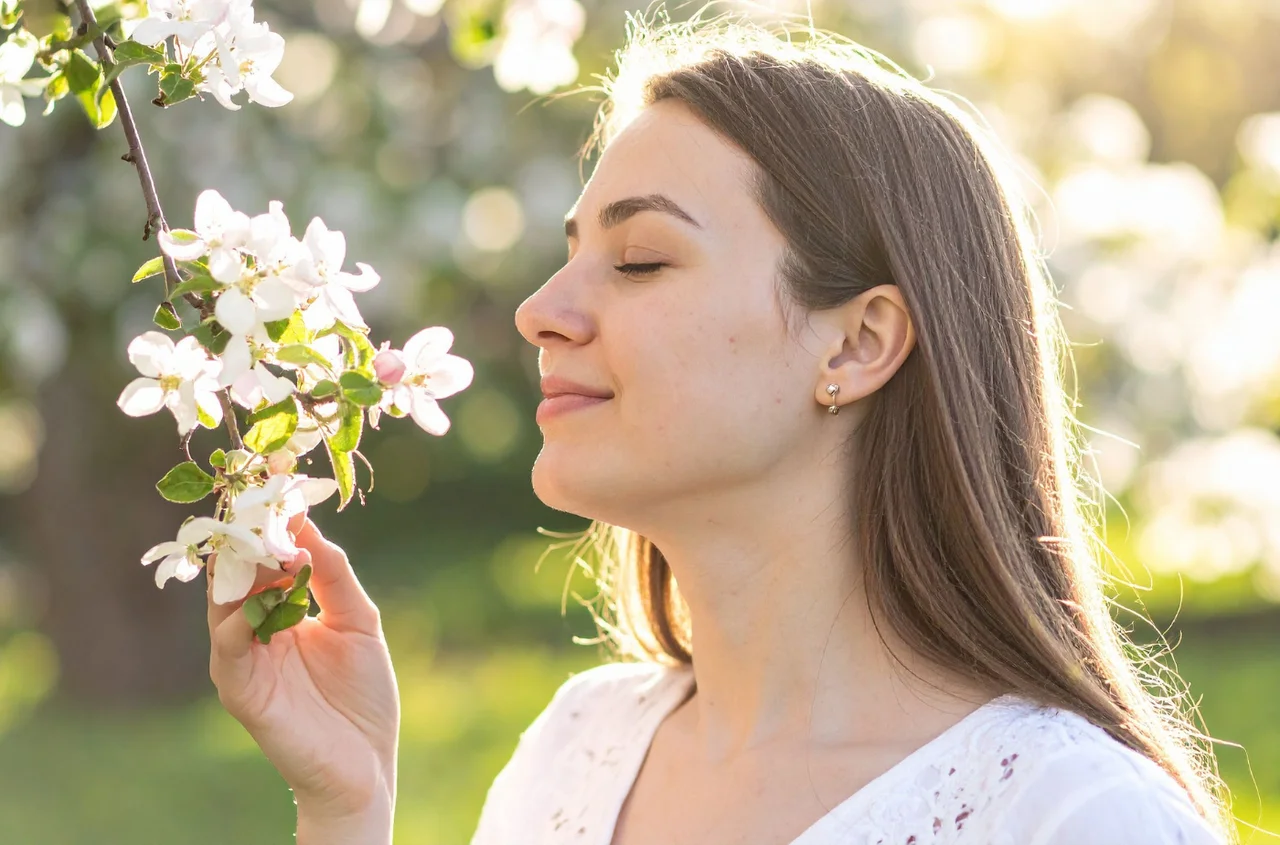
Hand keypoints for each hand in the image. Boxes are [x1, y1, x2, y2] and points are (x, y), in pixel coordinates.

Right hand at [207, 513, 399, 821]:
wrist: (365, 764)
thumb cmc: (363, 697)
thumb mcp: (358, 622)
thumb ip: (333, 575)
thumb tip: (307, 526)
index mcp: (282, 610)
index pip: (266, 556)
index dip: (271, 520)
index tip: (278, 477)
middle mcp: (255, 629)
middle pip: (238, 570)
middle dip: (250, 532)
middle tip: (264, 495)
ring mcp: (242, 658)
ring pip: (224, 600)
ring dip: (245, 567)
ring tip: (269, 539)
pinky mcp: (239, 688)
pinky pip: (226, 645)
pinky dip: (239, 616)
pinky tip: (264, 596)